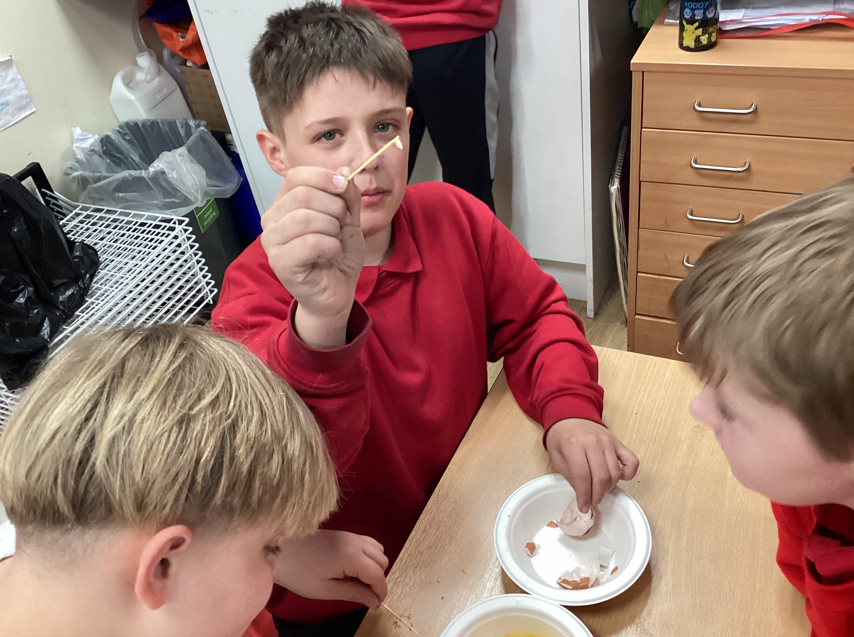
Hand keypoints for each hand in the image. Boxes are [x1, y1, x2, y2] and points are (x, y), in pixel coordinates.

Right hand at [260, 166, 365, 347]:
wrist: (337, 292)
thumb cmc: (337, 255)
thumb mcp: (348, 218)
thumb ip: (345, 194)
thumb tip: (342, 171)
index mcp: (284, 204)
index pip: (297, 176)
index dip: (325, 178)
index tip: (344, 189)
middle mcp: (271, 220)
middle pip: (304, 195)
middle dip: (335, 208)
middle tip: (341, 227)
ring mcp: (271, 242)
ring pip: (307, 217)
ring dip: (333, 229)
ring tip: (336, 243)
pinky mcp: (279, 262)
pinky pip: (311, 242)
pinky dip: (331, 247)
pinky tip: (332, 255)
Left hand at [273, 530, 388, 609]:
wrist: (277, 549)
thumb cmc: (299, 573)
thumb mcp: (326, 589)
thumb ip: (354, 593)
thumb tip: (375, 601)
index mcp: (351, 556)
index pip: (377, 574)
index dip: (381, 591)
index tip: (376, 605)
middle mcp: (354, 541)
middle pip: (381, 560)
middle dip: (378, 579)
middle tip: (365, 594)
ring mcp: (349, 535)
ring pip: (377, 549)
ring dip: (374, 566)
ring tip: (359, 581)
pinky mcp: (344, 533)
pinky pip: (366, 543)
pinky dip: (368, 556)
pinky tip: (353, 568)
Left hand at [545, 419, 638, 513]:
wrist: (570, 415)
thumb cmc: (561, 437)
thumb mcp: (556, 456)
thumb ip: (569, 474)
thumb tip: (583, 493)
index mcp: (574, 445)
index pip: (582, 476)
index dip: (584, 496)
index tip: (583, 507)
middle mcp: (594, 442)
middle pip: (601, 477)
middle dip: (597, 495)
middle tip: (591, 502)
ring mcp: (608, 441)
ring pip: (615, 472)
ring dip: (609, 488)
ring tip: (599, 491)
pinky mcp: (618, 442)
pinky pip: (631, 461)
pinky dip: (629, 473)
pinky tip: (619, 478)